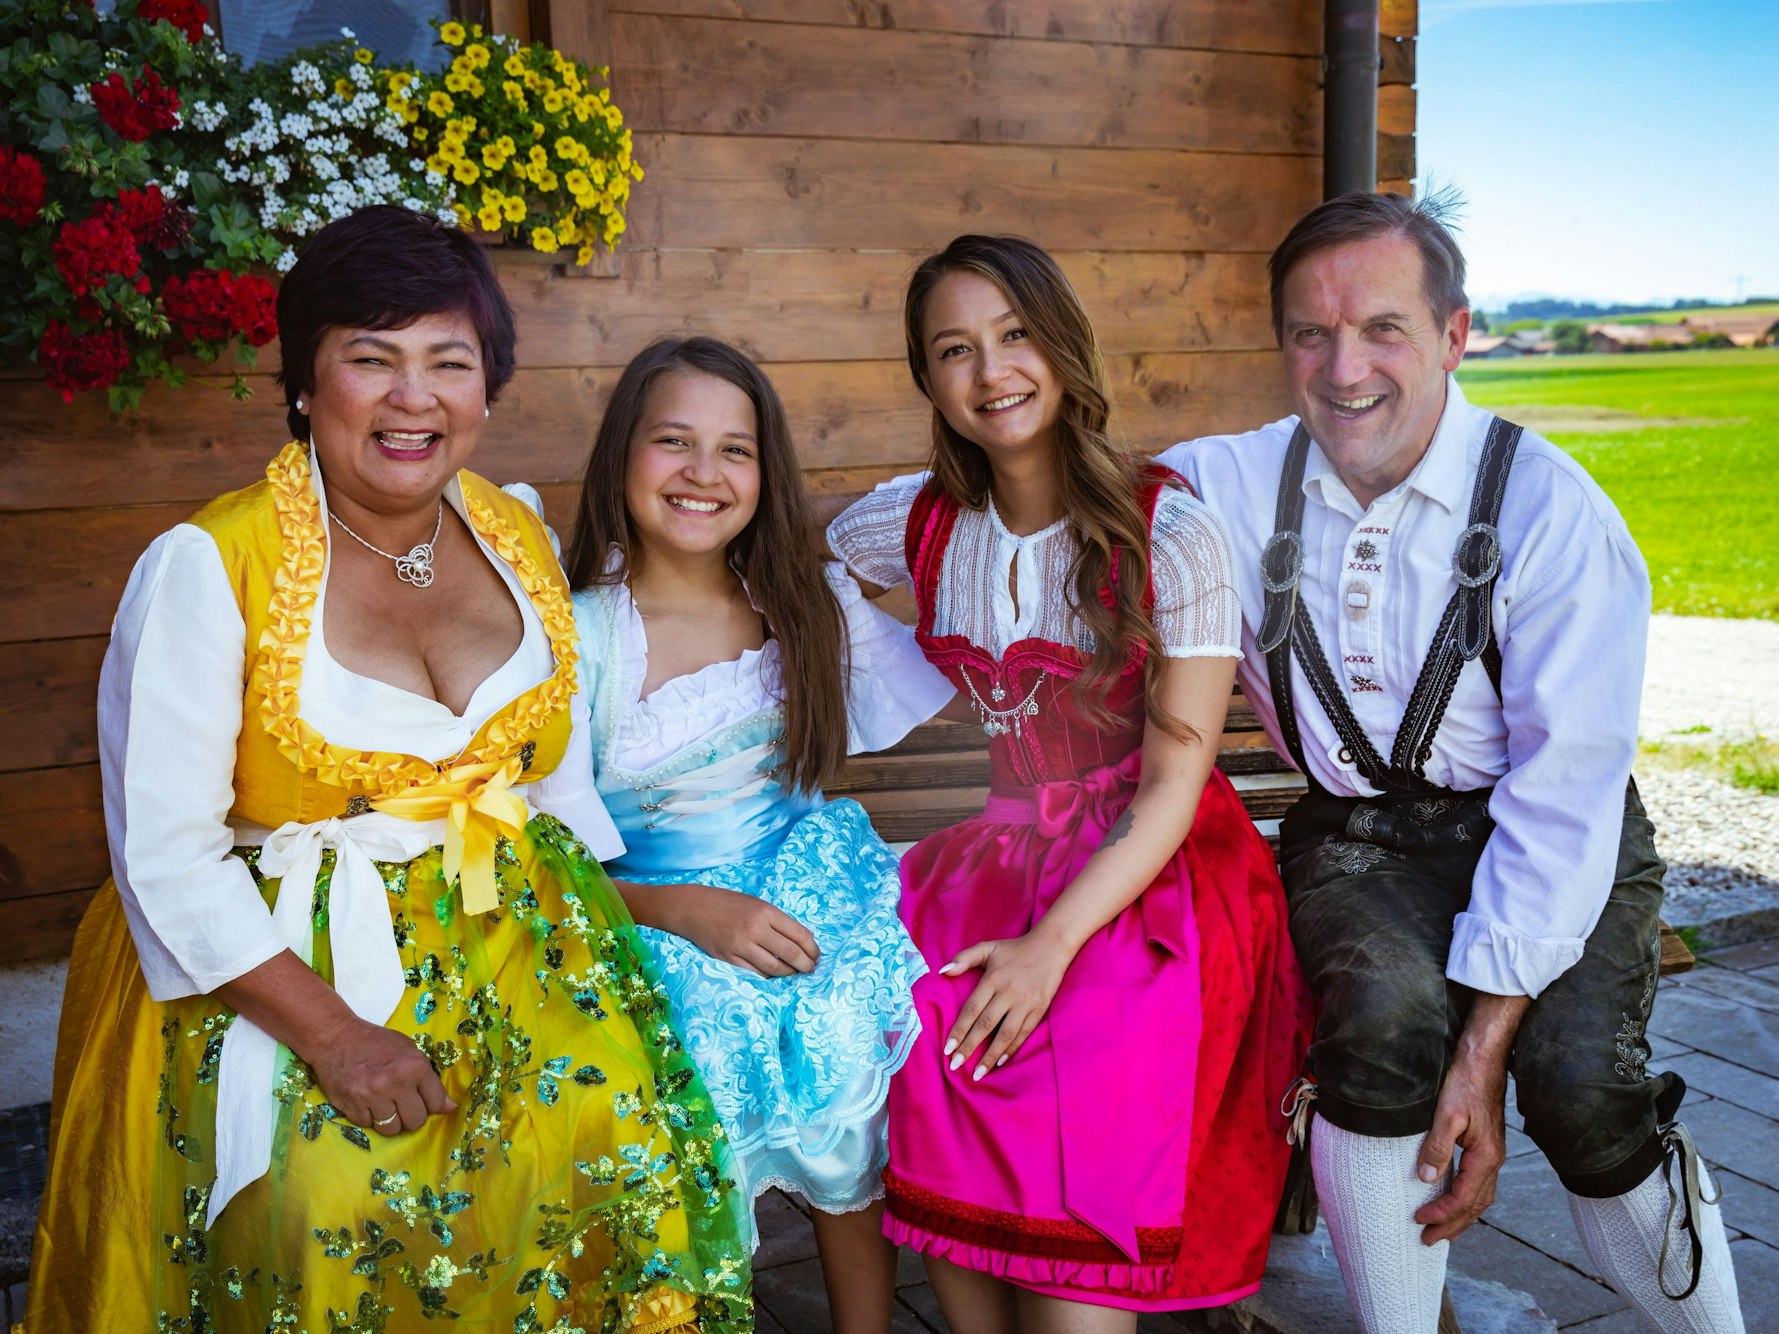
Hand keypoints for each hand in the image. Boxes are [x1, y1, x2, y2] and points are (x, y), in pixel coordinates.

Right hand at [306, 1015, 456, 1136]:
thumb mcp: (409, 1051)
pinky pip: (368, 1126)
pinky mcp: (351, 1106)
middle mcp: (395, 1083)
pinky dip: (368, 1117)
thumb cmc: (377, 1043)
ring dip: (390, 1121)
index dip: (431, 1105)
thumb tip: (451, 1107)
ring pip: (392, 1129)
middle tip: (402, 1105)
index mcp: (415, 1067)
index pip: (436, 1103)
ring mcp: (372, 1096)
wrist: (336, 1038)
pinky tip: (365, 1101)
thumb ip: (429, 1080)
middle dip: (411, 1117)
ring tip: (383, 1104)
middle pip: (415, 1122)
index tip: (423, 1101)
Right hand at [676, 883, 819, 976]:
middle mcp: (755, 928)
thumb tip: (805, 938)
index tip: (816, 956)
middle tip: (810, 969)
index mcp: (766, 912)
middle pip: (790, 954)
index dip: (813, 949)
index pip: (800, 935)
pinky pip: (755, 974)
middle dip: (805, 965)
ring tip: (794, 973)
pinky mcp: (728, 959)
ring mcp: (740, 945)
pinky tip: (773, 974)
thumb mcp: (757, 904)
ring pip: (774, 968)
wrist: (693, 907)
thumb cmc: (729, 904)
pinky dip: (768, 976)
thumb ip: (779, 921)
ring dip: (788, 974)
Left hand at [941, 932, 1070, 1079]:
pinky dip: (1011, 1049)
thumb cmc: (1015, 949)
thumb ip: (964, 958)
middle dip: (970, 1047)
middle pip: (986, 1024)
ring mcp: (1025, 1003)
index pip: (972, 1009)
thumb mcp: (988, 948)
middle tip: (956, 1065)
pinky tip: (999, 1061)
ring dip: (990, 1056)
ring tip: (978, 1073)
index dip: (959, 1030)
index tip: (948, 1049)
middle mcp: (1008, 992)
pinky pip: (1023, 1033)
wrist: (1051, 946)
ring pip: (1005, 1034)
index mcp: (993, 979)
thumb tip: (943, 971)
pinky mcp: (1039, 1009)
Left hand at [1413, 1044, 1510, 1243]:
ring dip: (1461, 1217)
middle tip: (1427, 1240)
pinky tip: (1454, 1200)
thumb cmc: (1465, 1083)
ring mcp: (1493, 1155)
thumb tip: (1426, 1178)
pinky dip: (1467, 1201)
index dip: (1441, 1214)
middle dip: (1452, 1226)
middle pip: (1475, 1207)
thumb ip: (1438, 1147)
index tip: (1419, 1221)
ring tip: (1441, 1229)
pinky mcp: (1488, 1147)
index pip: (1463, 1199)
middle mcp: (1494, 1161)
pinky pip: (1480, 1185)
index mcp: (1485, 1157)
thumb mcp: (1447, 1114)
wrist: (1484, 1061)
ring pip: (1481, 1198)